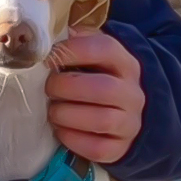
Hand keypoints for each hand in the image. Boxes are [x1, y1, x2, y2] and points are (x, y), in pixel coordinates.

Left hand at [47, 30, 144, 165]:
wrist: (124, 114)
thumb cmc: (97, 78)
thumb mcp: (94, 56)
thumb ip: (78, 42)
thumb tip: (51, 32)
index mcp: (125, 63)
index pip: (104, 49)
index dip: (71, 51)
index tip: (47, 56)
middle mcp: (132, 93)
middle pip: (102, 88)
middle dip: (65, 87)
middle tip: (48, 88)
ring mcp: (130, 122)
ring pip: (101, 120)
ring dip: (67, 115)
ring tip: (53, 111)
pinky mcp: (121, 148)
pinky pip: (98, 148)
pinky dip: (73, 140)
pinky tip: (60, 131)